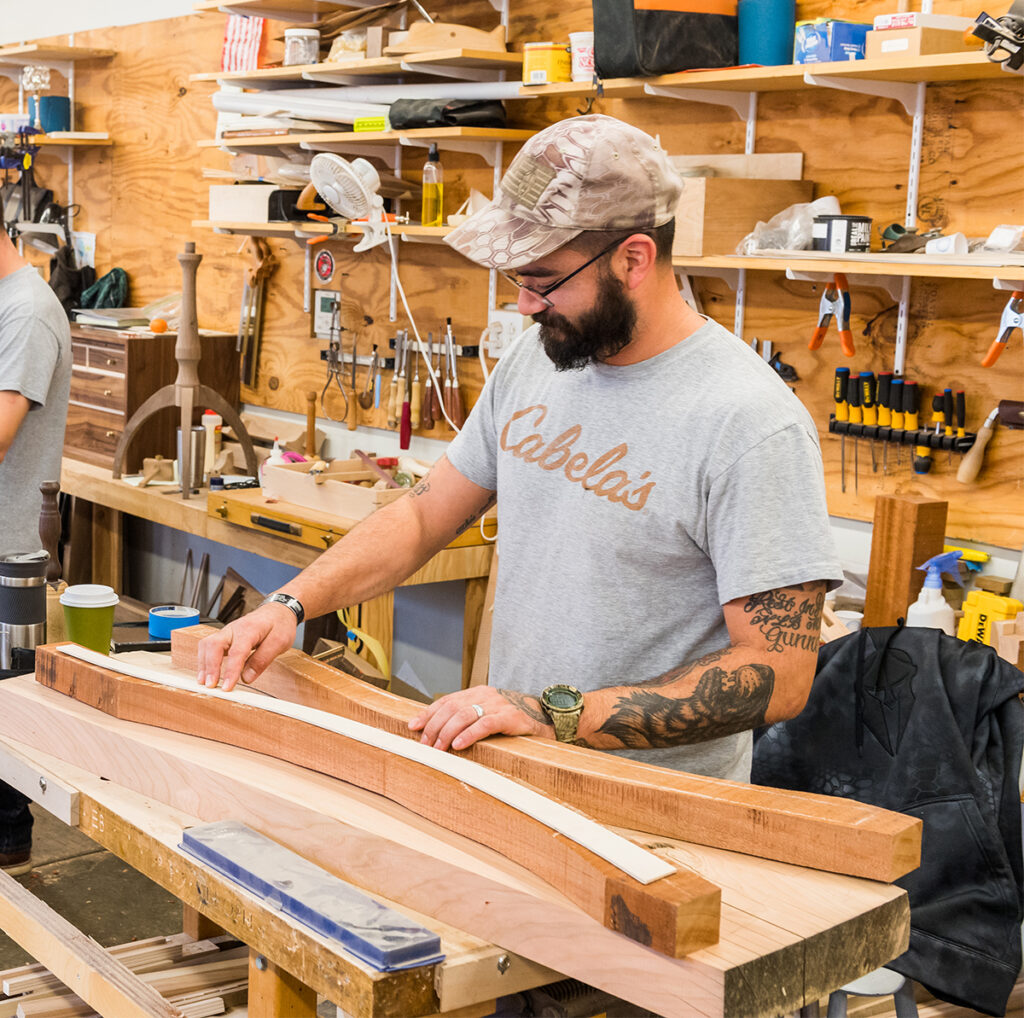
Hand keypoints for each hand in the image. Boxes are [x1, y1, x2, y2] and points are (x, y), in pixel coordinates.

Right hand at [195, 603, 296, 691]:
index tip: (227, 687)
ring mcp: (227, 632)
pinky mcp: (225, 637)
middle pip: (213, 645)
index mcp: (249, 629)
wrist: (278, 611)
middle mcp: (233, 629)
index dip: (230, 671)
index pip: (236, 652)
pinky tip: (206, 673)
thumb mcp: (279, 642)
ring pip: (207, 645)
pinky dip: (205, 660)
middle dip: (210, 667)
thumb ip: (263, 660)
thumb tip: (246, 678)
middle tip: (211, 685)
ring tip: (205, 682)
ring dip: (204, 664)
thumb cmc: (279, 625)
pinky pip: (209, 647)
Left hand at [409, 687, 553, 750]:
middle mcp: (485, 695)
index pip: (446, 700)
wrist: (546, 717)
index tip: (413, 726)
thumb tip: (438, 732)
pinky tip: (459, 745)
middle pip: (451, 708)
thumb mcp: (487, 713)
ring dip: (447, 733)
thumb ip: (467, 717)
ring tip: (437, 748)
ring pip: (465, 715)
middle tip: (425, 744)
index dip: (428, 713)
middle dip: (434, 726)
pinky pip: (485, 724)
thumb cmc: (513, 720)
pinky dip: (469, 734)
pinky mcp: (510, 717)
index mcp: (477, 692)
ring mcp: (498, 704)